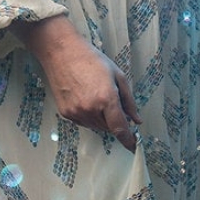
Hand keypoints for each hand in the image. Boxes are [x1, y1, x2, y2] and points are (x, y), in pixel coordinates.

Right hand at [13, 16, 140, 151]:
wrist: (62, 53)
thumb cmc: (92, 60)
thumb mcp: (117, 75)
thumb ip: (129, 100)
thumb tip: (136, 120)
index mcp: (106, 99)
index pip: (120, 128)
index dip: (128, 140)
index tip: (133, 146)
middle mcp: (91, 109)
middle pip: (108, 128)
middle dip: (115, 122)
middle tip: (113, 104)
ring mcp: (77, 112)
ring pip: (96, 127)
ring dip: (102, 119)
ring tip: (98, 97)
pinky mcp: (66, 113)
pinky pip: (83, 123)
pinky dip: (89, 117)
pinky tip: (87, 100)